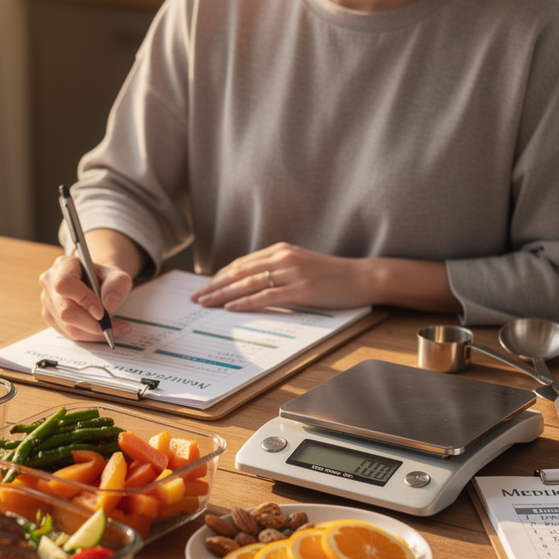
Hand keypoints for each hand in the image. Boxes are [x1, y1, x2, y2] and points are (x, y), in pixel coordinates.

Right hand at [39, 253, 132, 341]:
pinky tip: (101, 330)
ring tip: (114, 329)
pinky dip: (88, 335)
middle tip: (113, 327)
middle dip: (92, 324)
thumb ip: (118, 285)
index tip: (101, 312)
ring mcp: (48, 301)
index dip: (83, 300)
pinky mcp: (51, 317)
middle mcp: (50, 282)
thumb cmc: (104, 279)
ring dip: (93, 332)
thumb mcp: (118, 276)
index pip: (65, 284)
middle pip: (65, 311)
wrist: (95, 284)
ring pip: (68, 326)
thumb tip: (109, 304)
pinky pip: (68, 333)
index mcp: (64, 265)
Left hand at [189, 243, 371, 310]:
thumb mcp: (302, 266)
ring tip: (205, 302)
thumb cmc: (334, 275)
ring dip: (223, 293)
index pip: (242, 263)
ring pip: (247, 283)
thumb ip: (279, 270)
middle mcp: (283, 258)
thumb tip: (256, 283)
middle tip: (196, 296)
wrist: (362, 277)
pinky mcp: (300, 290)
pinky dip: (245, 302)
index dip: (221, 275)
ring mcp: (291, 273)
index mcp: (281, 251)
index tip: (205, 285)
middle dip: (214, 284)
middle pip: (239, 272)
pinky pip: (265, 296)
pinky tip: (230, 307)